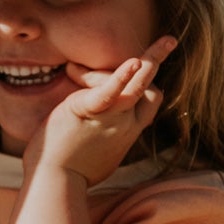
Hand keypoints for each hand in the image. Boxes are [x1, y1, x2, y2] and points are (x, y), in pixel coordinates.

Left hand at [27, 36, 176, 184]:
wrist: (54, 183)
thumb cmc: (69, 170)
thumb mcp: (98, 152)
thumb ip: (106, 136)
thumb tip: (99, 131)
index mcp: (128, 131)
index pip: (148, 101)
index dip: (138, 84)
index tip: (94, 76)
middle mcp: (126, 124)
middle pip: (150, 90)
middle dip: (157, 62)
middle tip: (168, 40)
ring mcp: (110, 118)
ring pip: (139, 85)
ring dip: (151, 60)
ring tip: (167, 41)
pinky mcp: (87, 112)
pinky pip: (109, 92)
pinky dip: (120, 77)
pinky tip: (132, 62)